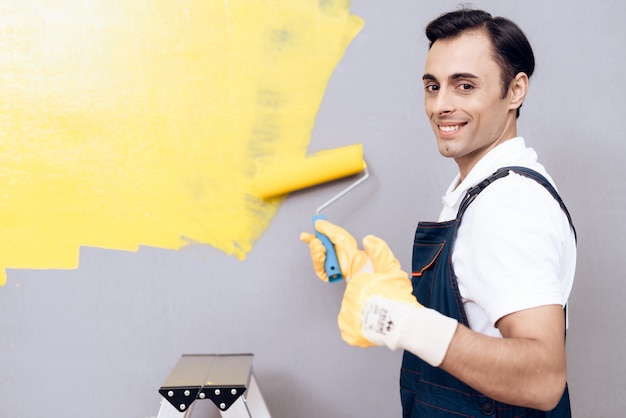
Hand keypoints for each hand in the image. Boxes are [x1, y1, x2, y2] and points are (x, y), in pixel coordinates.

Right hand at [299, 219, 369, 281]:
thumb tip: (317, 223)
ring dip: (316, 252)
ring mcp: (327, 263)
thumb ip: (325, 227)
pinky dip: (318, 261)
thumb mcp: (337, 233)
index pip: (316, 241)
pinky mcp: (326, 273)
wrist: (354, 260)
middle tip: (319, 242)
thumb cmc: (350, 249)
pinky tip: (323, 257)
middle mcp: (328, 254)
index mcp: (330, 244)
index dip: (309, 238)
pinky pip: (317, 267)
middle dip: (314, 244)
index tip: (304, 236)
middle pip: (313, 248)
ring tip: (323, 250)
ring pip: (314, 257)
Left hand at [338, 235, 457, 366]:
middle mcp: (349, 297)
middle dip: (366, 302)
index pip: (359, 285)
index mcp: (357, 281)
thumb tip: (368, 239)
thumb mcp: (392, 272)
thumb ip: (380, 253)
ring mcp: (347, 315)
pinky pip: (350, 329)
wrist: (404, 324)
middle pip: (355, 299)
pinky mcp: (349, 331)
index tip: (379, 296)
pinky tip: (370, 327)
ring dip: (362, 316)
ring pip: (352, 314)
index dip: (371, 291)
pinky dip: (358, 330)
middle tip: (381, 306)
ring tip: (378, 317)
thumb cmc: (400, 299)